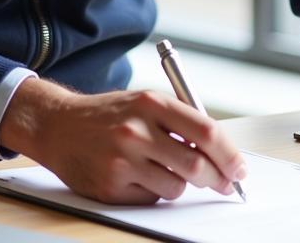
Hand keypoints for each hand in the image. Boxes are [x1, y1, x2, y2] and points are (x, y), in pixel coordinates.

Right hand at [0, 78, 247, 203]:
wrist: (59, 125)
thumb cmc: (111, 114)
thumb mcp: (147, 102)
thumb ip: (181, 121)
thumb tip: (221, 152)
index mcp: (153, 103)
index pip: (206, 132)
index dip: (229, 154)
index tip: (240, 168)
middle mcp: (138, 131)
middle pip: (196, 165)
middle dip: (217, 178)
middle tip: (224, 183)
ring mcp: (123, 160)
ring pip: (176, 187)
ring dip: (183, 185)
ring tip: (168, 170)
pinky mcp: (110, 186)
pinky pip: (152, 198)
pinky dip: (157, 192)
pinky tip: (143, 176)